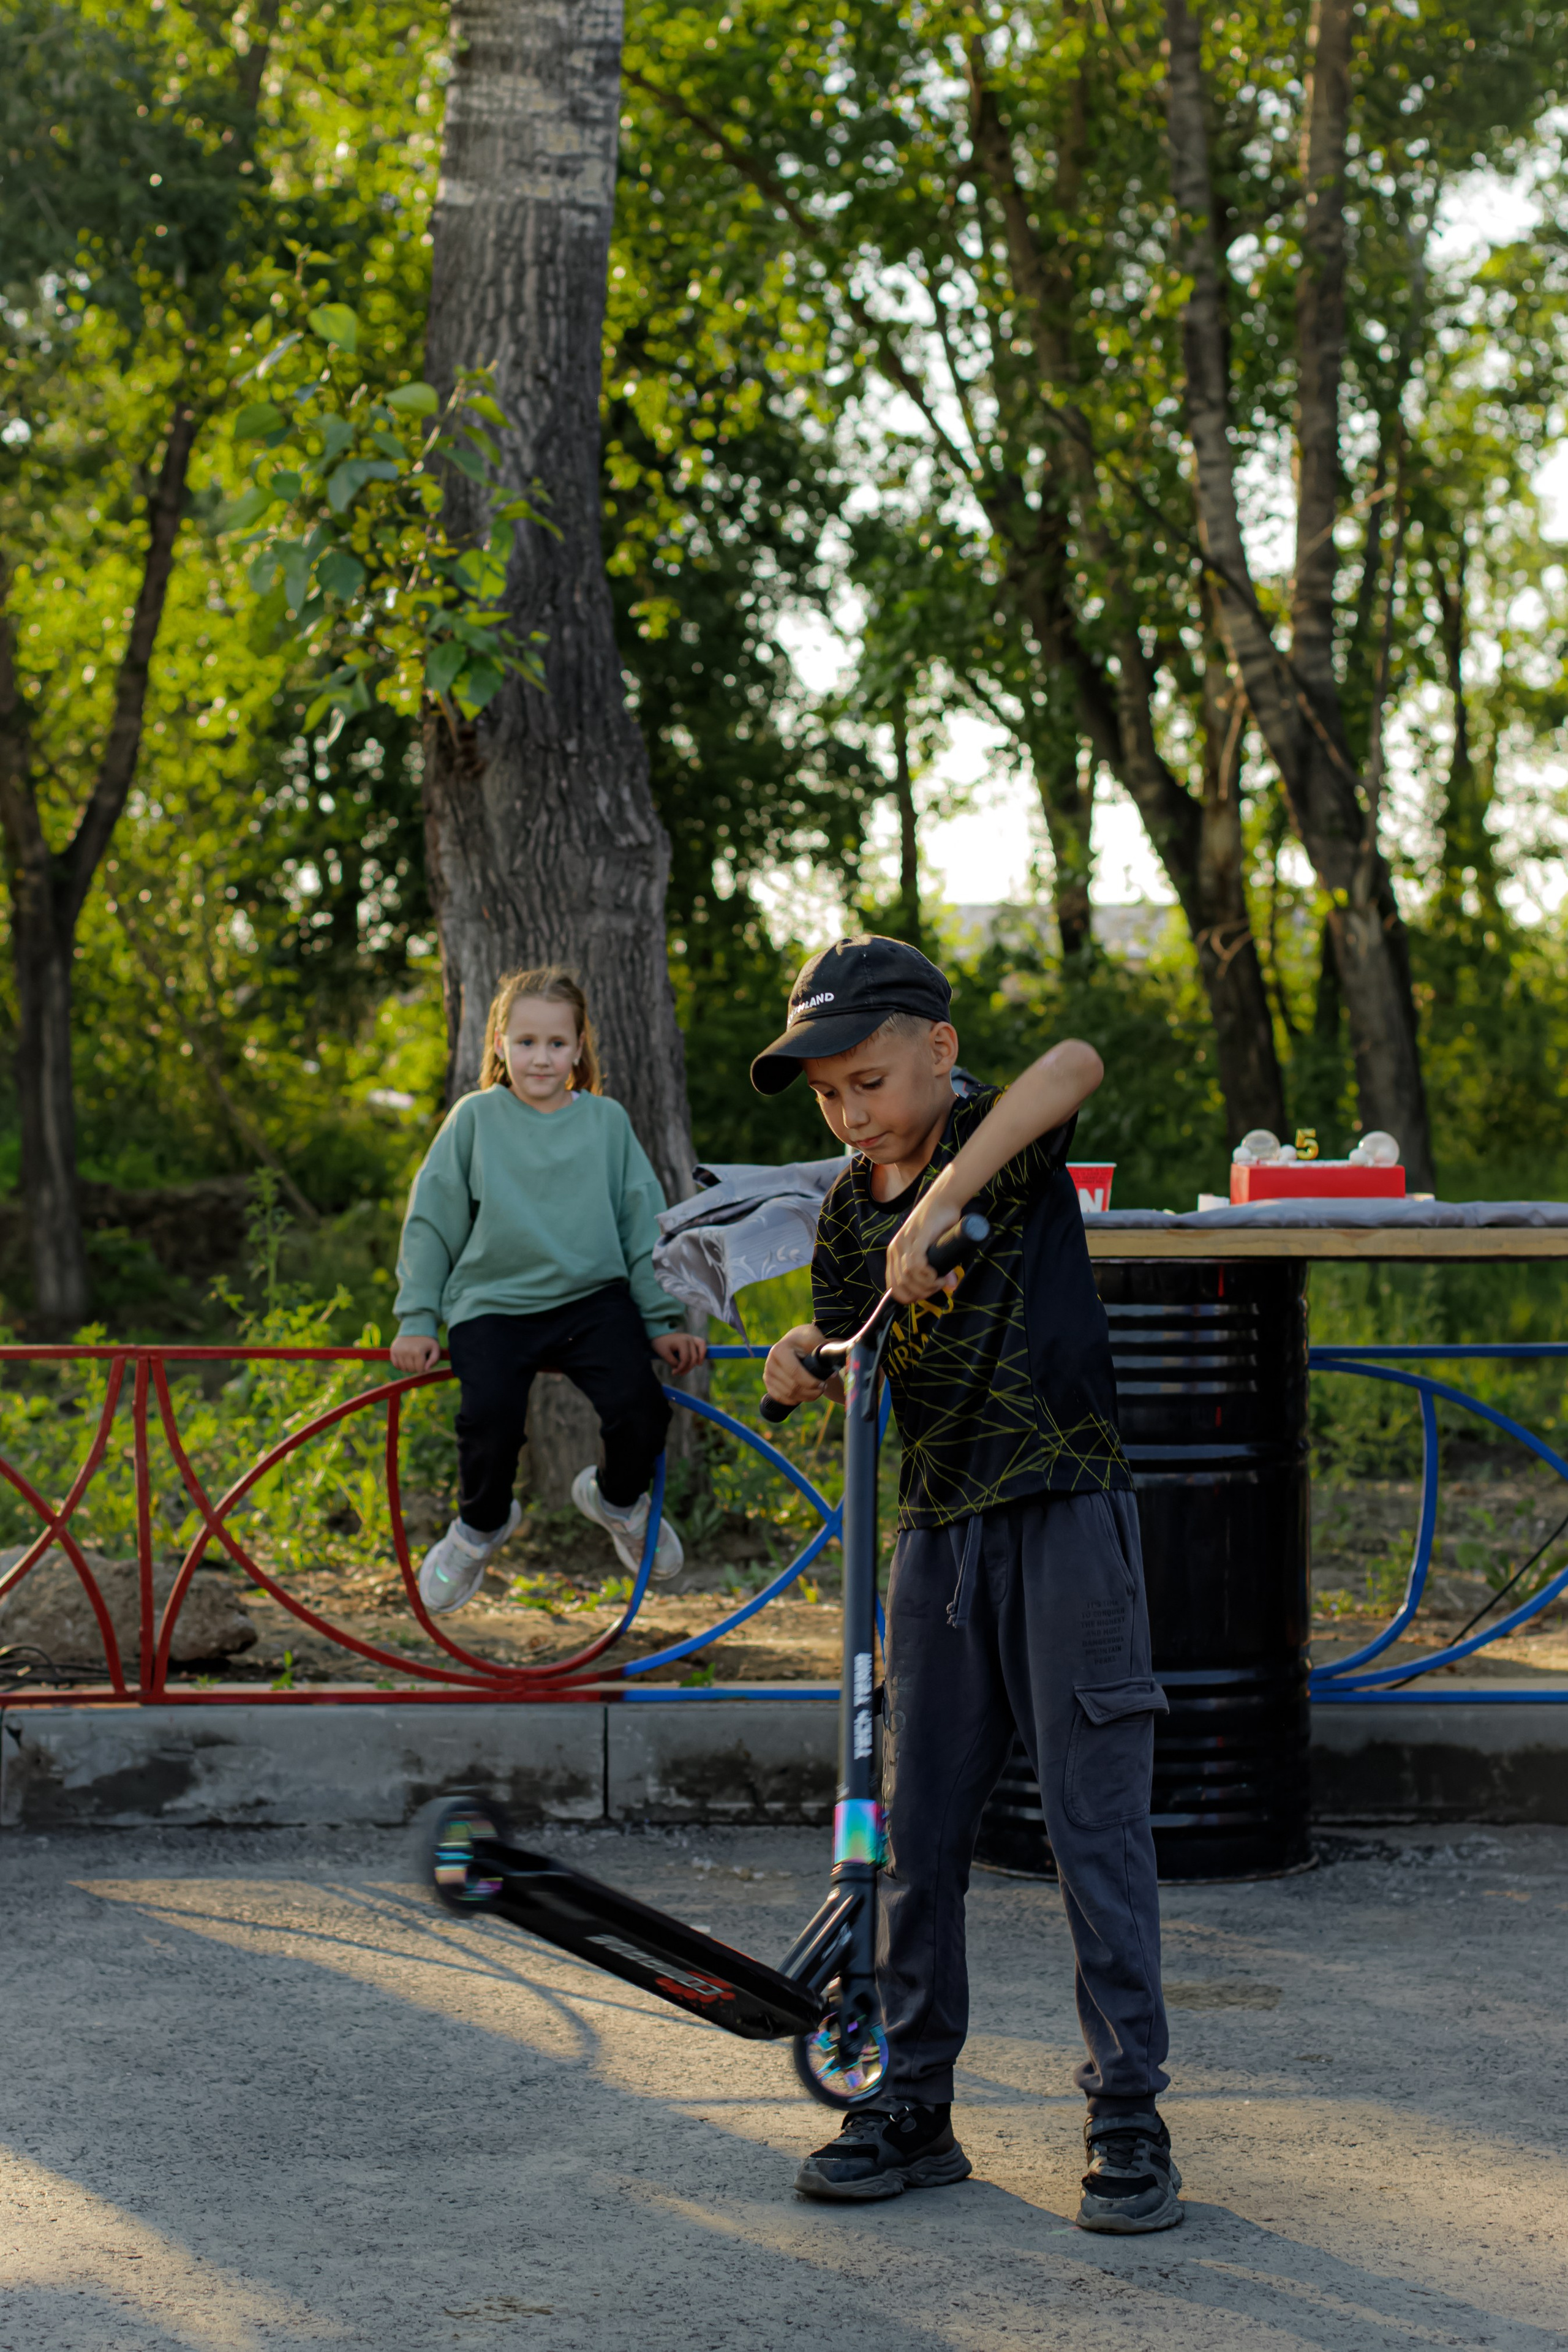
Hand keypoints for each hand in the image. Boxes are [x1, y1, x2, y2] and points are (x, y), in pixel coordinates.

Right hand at [389, 1333, 440, 1373]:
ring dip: (409, 1367)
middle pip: (411, 1370)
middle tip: (419, 1360)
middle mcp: (406, 1351)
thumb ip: (434, 1360)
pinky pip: (396, 1365)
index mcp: (418, 1351)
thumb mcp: (435, 1348)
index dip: (424, 1367)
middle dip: (416, 1367)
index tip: (425, 1360)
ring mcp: (398, 1351)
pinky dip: (401, 1365)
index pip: (420, 1369)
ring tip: (413, 1359)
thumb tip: (426, 1369)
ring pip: (403, 1368)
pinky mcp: (393, 1350)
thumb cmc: (427, 1339)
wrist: (416, 1326)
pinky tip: (406, 1360)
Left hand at [652, 1331, 707, 1376]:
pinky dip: (702, 1352)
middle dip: (687, 1368)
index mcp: (682, 1342)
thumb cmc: (661, 1344)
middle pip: (693, 1357)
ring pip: (701, 1350)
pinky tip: (699, 1360)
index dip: (680, 1368)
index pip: (685, 1359)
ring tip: (696, 1366)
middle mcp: (689, 1339)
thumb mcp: (664, 1354)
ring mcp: (692, 1338)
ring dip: (699, 1360)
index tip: (673, 1373)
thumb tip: (680, 1368)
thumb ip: (673, 1362)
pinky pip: (702, 1344)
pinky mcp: (692, 1339)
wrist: (659, 1334)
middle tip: (680, 1373)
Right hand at [763, 1323, 831, 1408]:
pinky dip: (794, 1400)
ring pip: (788, 1395)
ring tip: (816, 1392)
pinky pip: (781, 1398)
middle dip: (810, 1392)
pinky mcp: (768, 1383)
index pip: (795, 1372)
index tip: (824, 1384)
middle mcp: (770, 1363)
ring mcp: (768, 1374)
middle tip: (823, 1389)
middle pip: (792, 1387)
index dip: (811, 1382)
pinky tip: (804, 1395)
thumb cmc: (806, 1340)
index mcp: (780, 1350)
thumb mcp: (815, 1339)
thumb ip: (824, 1353)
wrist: (794, 1341)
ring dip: (805, 1397)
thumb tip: (833, 1373)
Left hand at [885, 1189, 965, 1304]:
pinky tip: (937, 1275)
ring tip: (940, 1281)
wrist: (943, 1200)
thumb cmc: (938, 1225)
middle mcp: (896, 1249)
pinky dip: (927, 1275)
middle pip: (901, 1285)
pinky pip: (915, 1264)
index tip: (927, 1294)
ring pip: (908, 1276)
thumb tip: (949, 1286)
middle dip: (920, 1293)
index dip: (910, 1297)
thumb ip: (936, 1268)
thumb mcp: (932, 1250)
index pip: (893, 1287)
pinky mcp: (917, 1237)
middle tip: (937, 1288)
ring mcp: (905, 1242)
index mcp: (895, 1253)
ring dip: (926, 1285)